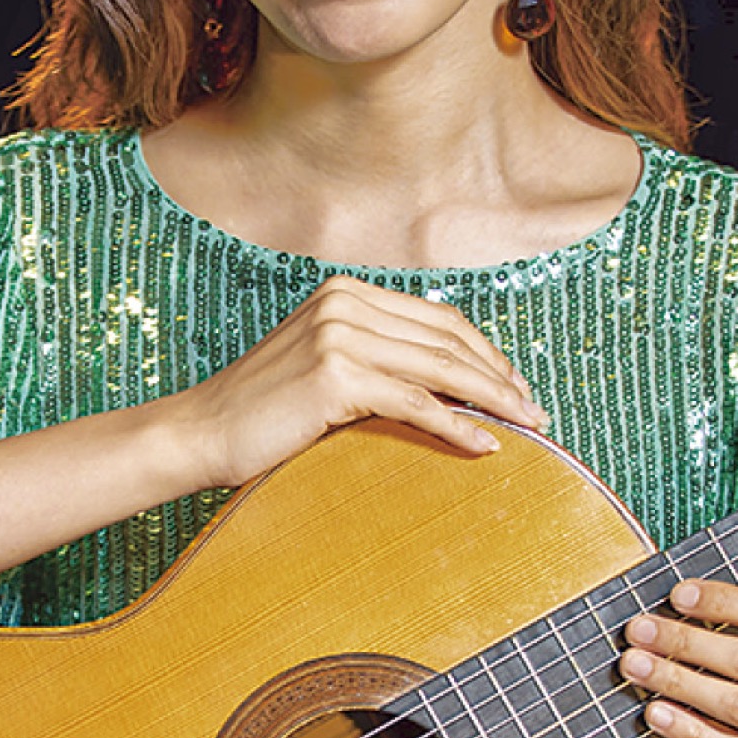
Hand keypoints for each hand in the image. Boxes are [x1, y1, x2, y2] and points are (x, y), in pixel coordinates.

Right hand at [174, 275, 548, 491]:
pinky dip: (458, 425)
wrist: (201, 433)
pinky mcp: (336, 376)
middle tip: (536, 411)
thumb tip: (445, 380)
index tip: (517, 386)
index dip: (487, 353)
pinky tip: (486, 444)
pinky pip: (416, 402)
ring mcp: (340, 335)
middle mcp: (345, 303)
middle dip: (501, 377)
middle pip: (449, 341)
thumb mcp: (323, 367)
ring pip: (441, 369)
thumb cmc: (262, 413)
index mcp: (346, 293)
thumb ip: (375, 356)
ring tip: (527, 427)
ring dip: (493, 400)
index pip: (439, 319)